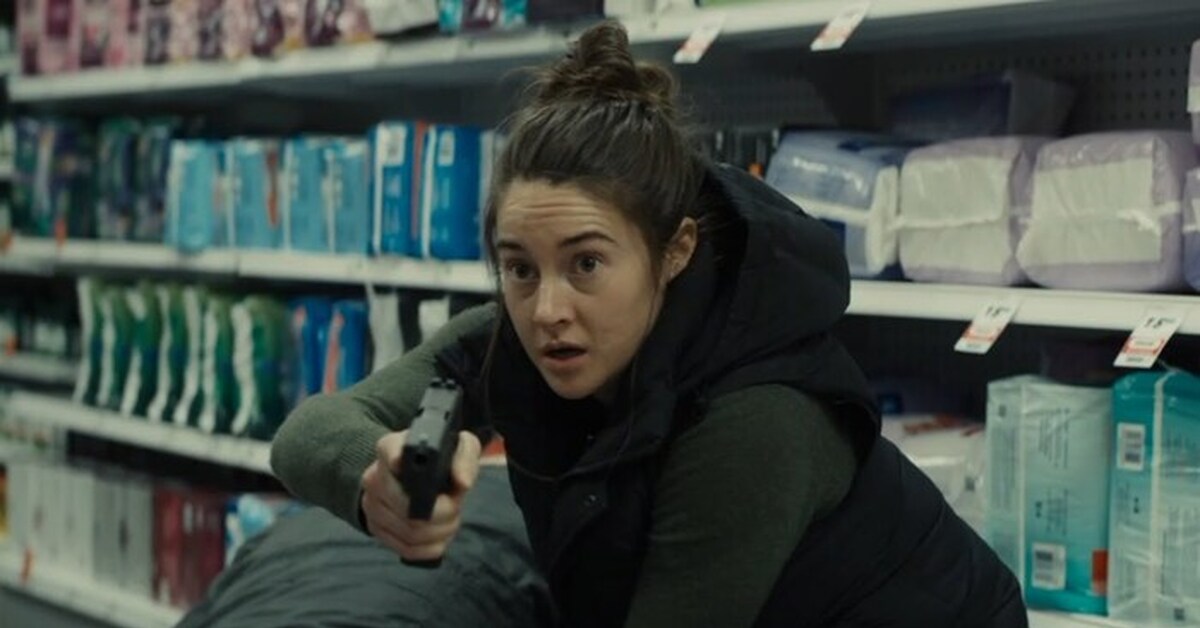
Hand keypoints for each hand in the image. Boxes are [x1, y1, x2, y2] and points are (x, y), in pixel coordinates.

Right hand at [360, 429, 481, 562]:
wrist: (416, 477)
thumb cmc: (439, 461)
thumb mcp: (458, 448)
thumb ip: (465, 458)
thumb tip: (463, 482)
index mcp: (391, 448)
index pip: (390, 452)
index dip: (400, 461)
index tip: (409, 466)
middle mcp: (374, 476)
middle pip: (408, 506)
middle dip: (444, 511)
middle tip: (455, 505)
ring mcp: (371, 505)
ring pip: (410, 531)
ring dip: (440, 531)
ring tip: (450, 519)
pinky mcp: (375, 529)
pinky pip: (406, 548)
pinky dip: (430, 547)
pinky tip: (439, 535)